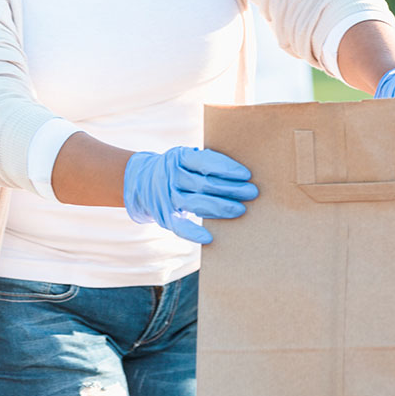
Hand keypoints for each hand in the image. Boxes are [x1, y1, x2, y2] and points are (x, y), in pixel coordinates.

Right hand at [123, 147, 258, 243]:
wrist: (142, 180)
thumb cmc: (179, 168)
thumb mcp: (187, 157)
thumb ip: (207, 162)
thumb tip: (242, 173)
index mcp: (179, 157)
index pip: (205, 162)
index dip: (226, 169)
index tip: (246, 175)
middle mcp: (171, 177)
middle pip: (205, 184)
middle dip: (231, 189)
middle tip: (252, 192)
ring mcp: (167, 197)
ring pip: (196, 204)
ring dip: (221, 208)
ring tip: (241, 209)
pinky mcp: (164, 216)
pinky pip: (179, 226)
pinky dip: (193, 233)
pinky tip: (209, 238)